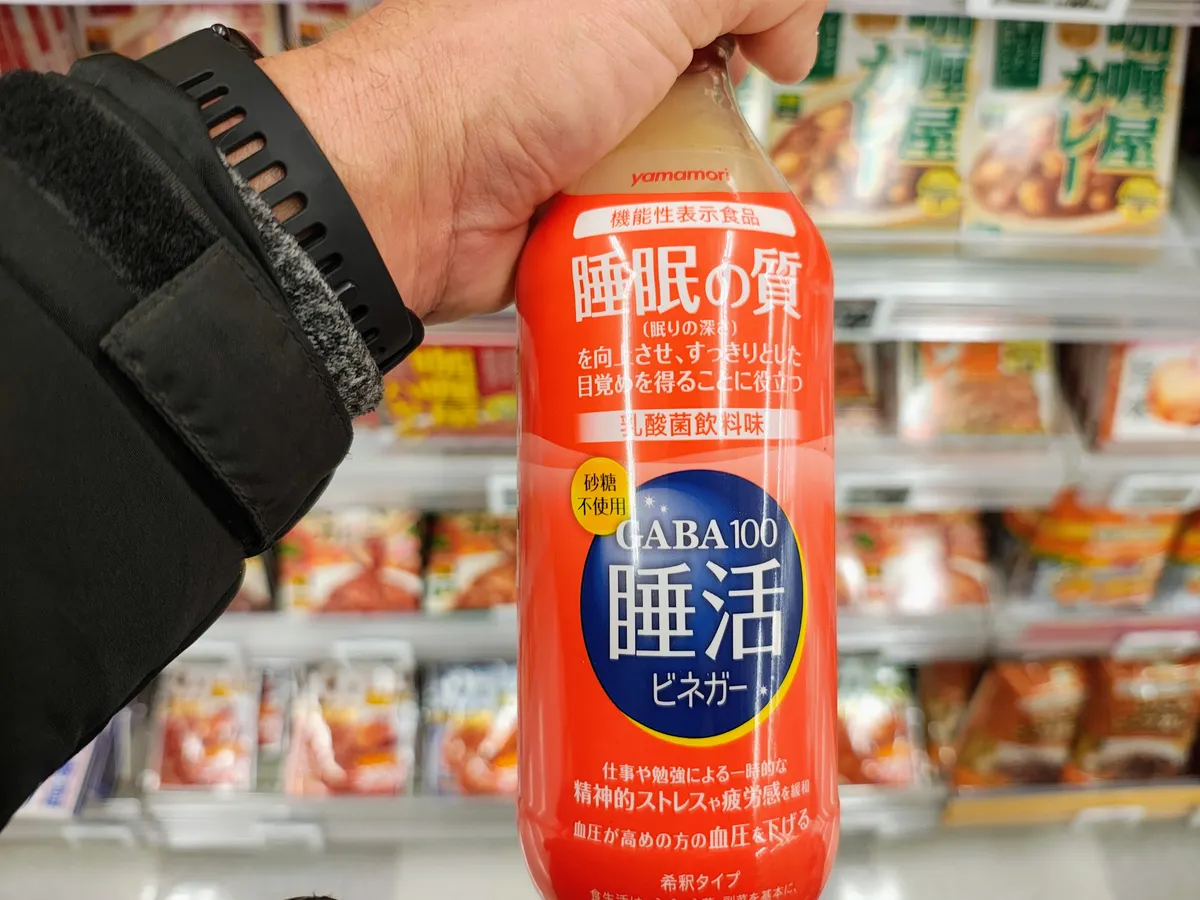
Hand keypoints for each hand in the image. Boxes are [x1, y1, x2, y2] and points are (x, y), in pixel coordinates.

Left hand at [260, 0, 825, 323]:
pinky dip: (665, 225)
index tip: (777, 49)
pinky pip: (640, 213)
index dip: (751, 18)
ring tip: (704, 187)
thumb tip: (794, 26)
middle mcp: (579, 49)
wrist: (409, 193)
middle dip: (726, 106)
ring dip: (699, 176)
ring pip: (673, 150)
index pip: (700, 6)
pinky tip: (676, 230)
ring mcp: (570, 128)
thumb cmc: (497, 72)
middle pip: (694, 74)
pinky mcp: (564, 202)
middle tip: (736, 124)